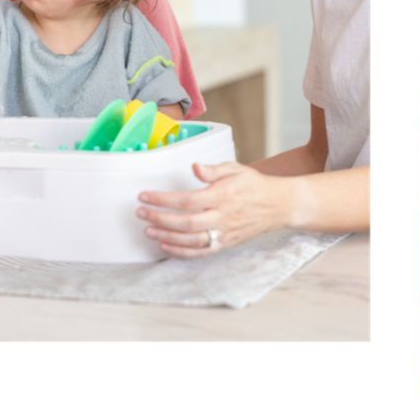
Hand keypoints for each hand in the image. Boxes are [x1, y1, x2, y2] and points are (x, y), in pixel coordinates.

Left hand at [136, 161, 307, 259]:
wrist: (279, 205)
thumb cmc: (254, 185)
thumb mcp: (235, 169)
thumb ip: (213, 169)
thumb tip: (195, 167)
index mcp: (223, 196)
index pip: (187, 200)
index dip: (163, 200)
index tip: (144, 196)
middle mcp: (223, 217)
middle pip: (186, 223)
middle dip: (160, 218)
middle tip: (140, 213)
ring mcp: (225, 232)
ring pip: (192, 240)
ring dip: (167, 236)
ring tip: (148, 229)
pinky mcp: (226, 242)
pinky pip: (202, 251)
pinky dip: (182, 251)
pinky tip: (165, 245)